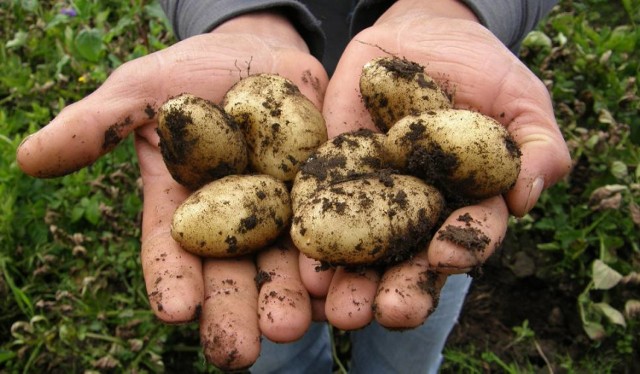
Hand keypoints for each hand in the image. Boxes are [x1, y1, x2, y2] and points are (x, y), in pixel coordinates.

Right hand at [16, 12, 326, 369]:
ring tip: (294, 328)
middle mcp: (234, 223)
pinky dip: (339, 259)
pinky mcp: (327, 194)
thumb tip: (28, 157)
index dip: (171, 280)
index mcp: (185, 209)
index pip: (172, 252)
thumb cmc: (191, 73)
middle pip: (233, 274)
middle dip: (235, 311)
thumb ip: (96, 125)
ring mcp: (283, 212)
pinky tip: (340, 287)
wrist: (259, 54)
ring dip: (291, 299)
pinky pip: (336, 228)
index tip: (174, 311)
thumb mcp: (141, 91)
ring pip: (286, 264)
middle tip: (240, 350)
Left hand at [300, 0, 571, 329]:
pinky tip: (302, 262)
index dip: (461, 246)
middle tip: (386, 312)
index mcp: (467, 205)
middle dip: (401, 289)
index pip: (469, 236)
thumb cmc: (484, 70)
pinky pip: (319, 207)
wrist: (423, 36)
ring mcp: (373, 197)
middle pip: (411, 260)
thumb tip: (527, 196)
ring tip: (338, 307)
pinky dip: (312, 234)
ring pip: (362, 250)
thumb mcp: (521, 99)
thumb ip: (537, 146)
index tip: (445, 254)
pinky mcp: (333, 174)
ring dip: (350, 281)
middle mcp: (418, 213)